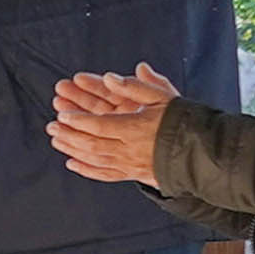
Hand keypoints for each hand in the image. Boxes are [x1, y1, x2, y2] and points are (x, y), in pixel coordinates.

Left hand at [51, 63, 178, 184]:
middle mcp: (131, 149)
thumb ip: (136, 87)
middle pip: (92, 143)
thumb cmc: (182, 119)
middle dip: (69, 134)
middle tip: (51, 125)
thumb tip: (110, 78)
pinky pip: (106, 174)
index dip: (78, 120)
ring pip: (95, 159)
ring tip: (56, 139)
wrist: (203, 151)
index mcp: (136, 128)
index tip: (61, 114)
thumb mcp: (163, 97)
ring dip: (72, 149)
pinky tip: (72, 163)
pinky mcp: (135, 175)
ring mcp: (131, 165)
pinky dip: (87, 170)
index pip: (100, 125)